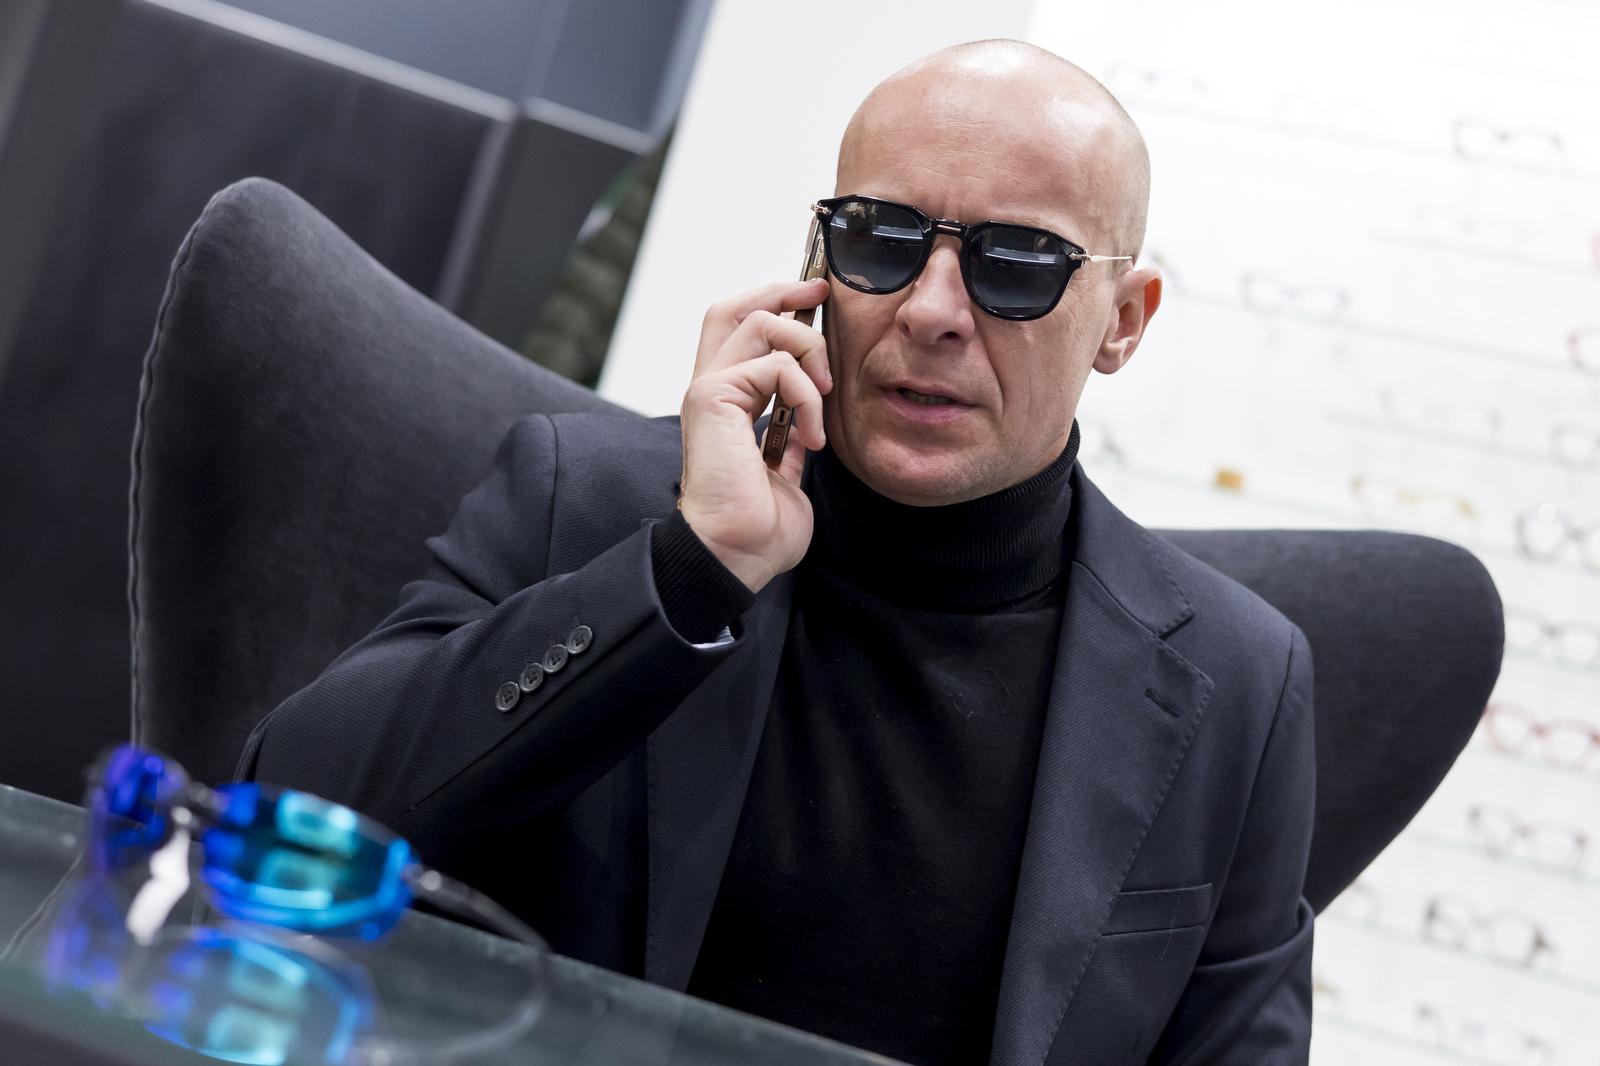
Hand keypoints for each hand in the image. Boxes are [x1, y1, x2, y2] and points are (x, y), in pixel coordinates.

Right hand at [678, 277, 831, 592]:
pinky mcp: (713, 398)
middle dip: (782, 290)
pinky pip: (775, 366)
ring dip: (808, 351)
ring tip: (825, 395)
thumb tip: (808, 424)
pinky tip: (812, 435)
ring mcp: (708, 392)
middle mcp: (711, 391)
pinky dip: (806, 395)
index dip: (775, 305)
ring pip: (761, 323)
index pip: (738, 331)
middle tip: (821, 294)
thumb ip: (791, 438)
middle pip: (734, 309)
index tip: (816, 302)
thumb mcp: (787, 470)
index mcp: (726, 405)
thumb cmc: (757, 528)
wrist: (737, 555)